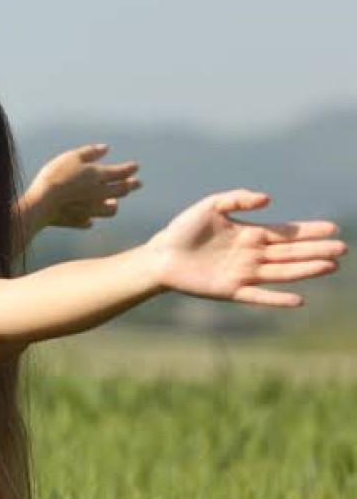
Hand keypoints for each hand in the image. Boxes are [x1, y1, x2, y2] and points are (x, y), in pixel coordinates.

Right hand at [27, 143, 141, 228]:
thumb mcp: (71, 157)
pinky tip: (89, 219)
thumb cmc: (56, 176)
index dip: (130, 169)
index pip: (121, 172)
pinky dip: (91, 218)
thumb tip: (105, 148)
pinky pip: (89, 221)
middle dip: (130, 186)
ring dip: (113, 204)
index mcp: (98, 176)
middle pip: (121, 191)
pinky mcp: (78, 221)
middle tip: (137, 184)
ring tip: (115, 203)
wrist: (42, 203)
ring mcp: (90, 209)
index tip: (135, 167)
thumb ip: (89, 152)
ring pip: (109, 209)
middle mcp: (99, 194)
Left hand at [146, 189, 346, 306]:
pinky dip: (276, 299)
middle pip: (290, 253)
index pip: (286, 233)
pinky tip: (297, 300)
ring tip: (330, 266)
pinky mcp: (230, 290)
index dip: (309, 231)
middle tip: (342, 248)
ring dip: (305, 270)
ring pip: (281, 272)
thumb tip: (268, 200)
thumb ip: (237, 198)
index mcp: (250, 234)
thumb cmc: (183, 229)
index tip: (332, 228)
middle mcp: (252, 255)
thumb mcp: (210, 206)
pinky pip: (258, 296)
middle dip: (316, 250)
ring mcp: (243, 274)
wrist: (159, 255)